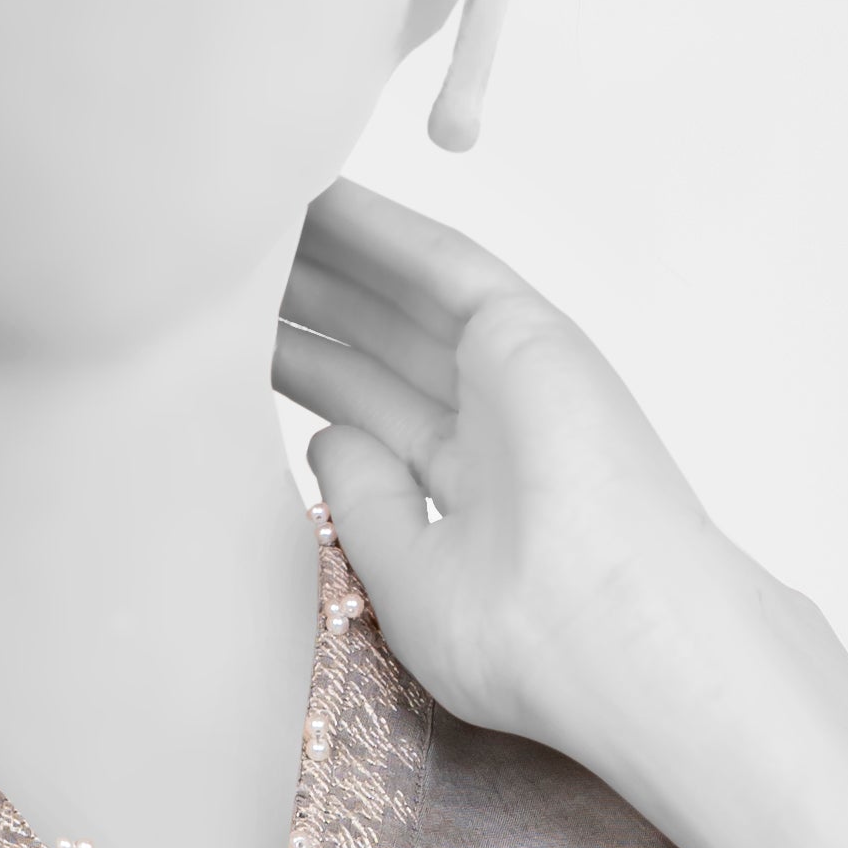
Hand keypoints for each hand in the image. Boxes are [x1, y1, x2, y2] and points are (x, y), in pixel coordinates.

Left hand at [273, 182, 847, 847]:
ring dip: (330, 250)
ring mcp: (513, 378)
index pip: (363, 405)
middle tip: (212, 248)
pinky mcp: (534, 338)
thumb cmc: (540, 652)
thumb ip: (364, 507)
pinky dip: (383, 227)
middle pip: (375, 339)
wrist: (634, 650)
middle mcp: (487, 425)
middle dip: (302, 292)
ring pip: (401, 294)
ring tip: (249, 202)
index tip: (215, 334)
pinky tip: (319, 196)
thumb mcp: (409, 585)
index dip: (297, 360)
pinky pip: (443, 264)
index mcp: (463, 492)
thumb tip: (325, 437)